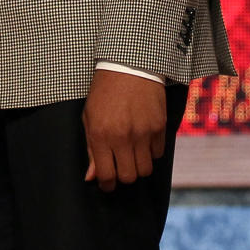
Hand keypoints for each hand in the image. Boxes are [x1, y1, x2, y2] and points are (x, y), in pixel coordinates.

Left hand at [82, 70, 166, 191]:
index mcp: (100, 134)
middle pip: (129, 177)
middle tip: (119, 167)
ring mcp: (143, 133)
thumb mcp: (89, 116)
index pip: (106, 175)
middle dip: (123, 177)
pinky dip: (151, 152)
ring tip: (131, 154)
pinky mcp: (159, 127)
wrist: (128, 65)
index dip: (106, 184)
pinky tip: (143, 140)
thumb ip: (90, 148)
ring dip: (138, 166)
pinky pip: (158, 154)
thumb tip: (91, 177)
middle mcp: (122, 137)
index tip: (106, 183)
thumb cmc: (104, 91)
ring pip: (145, 170)